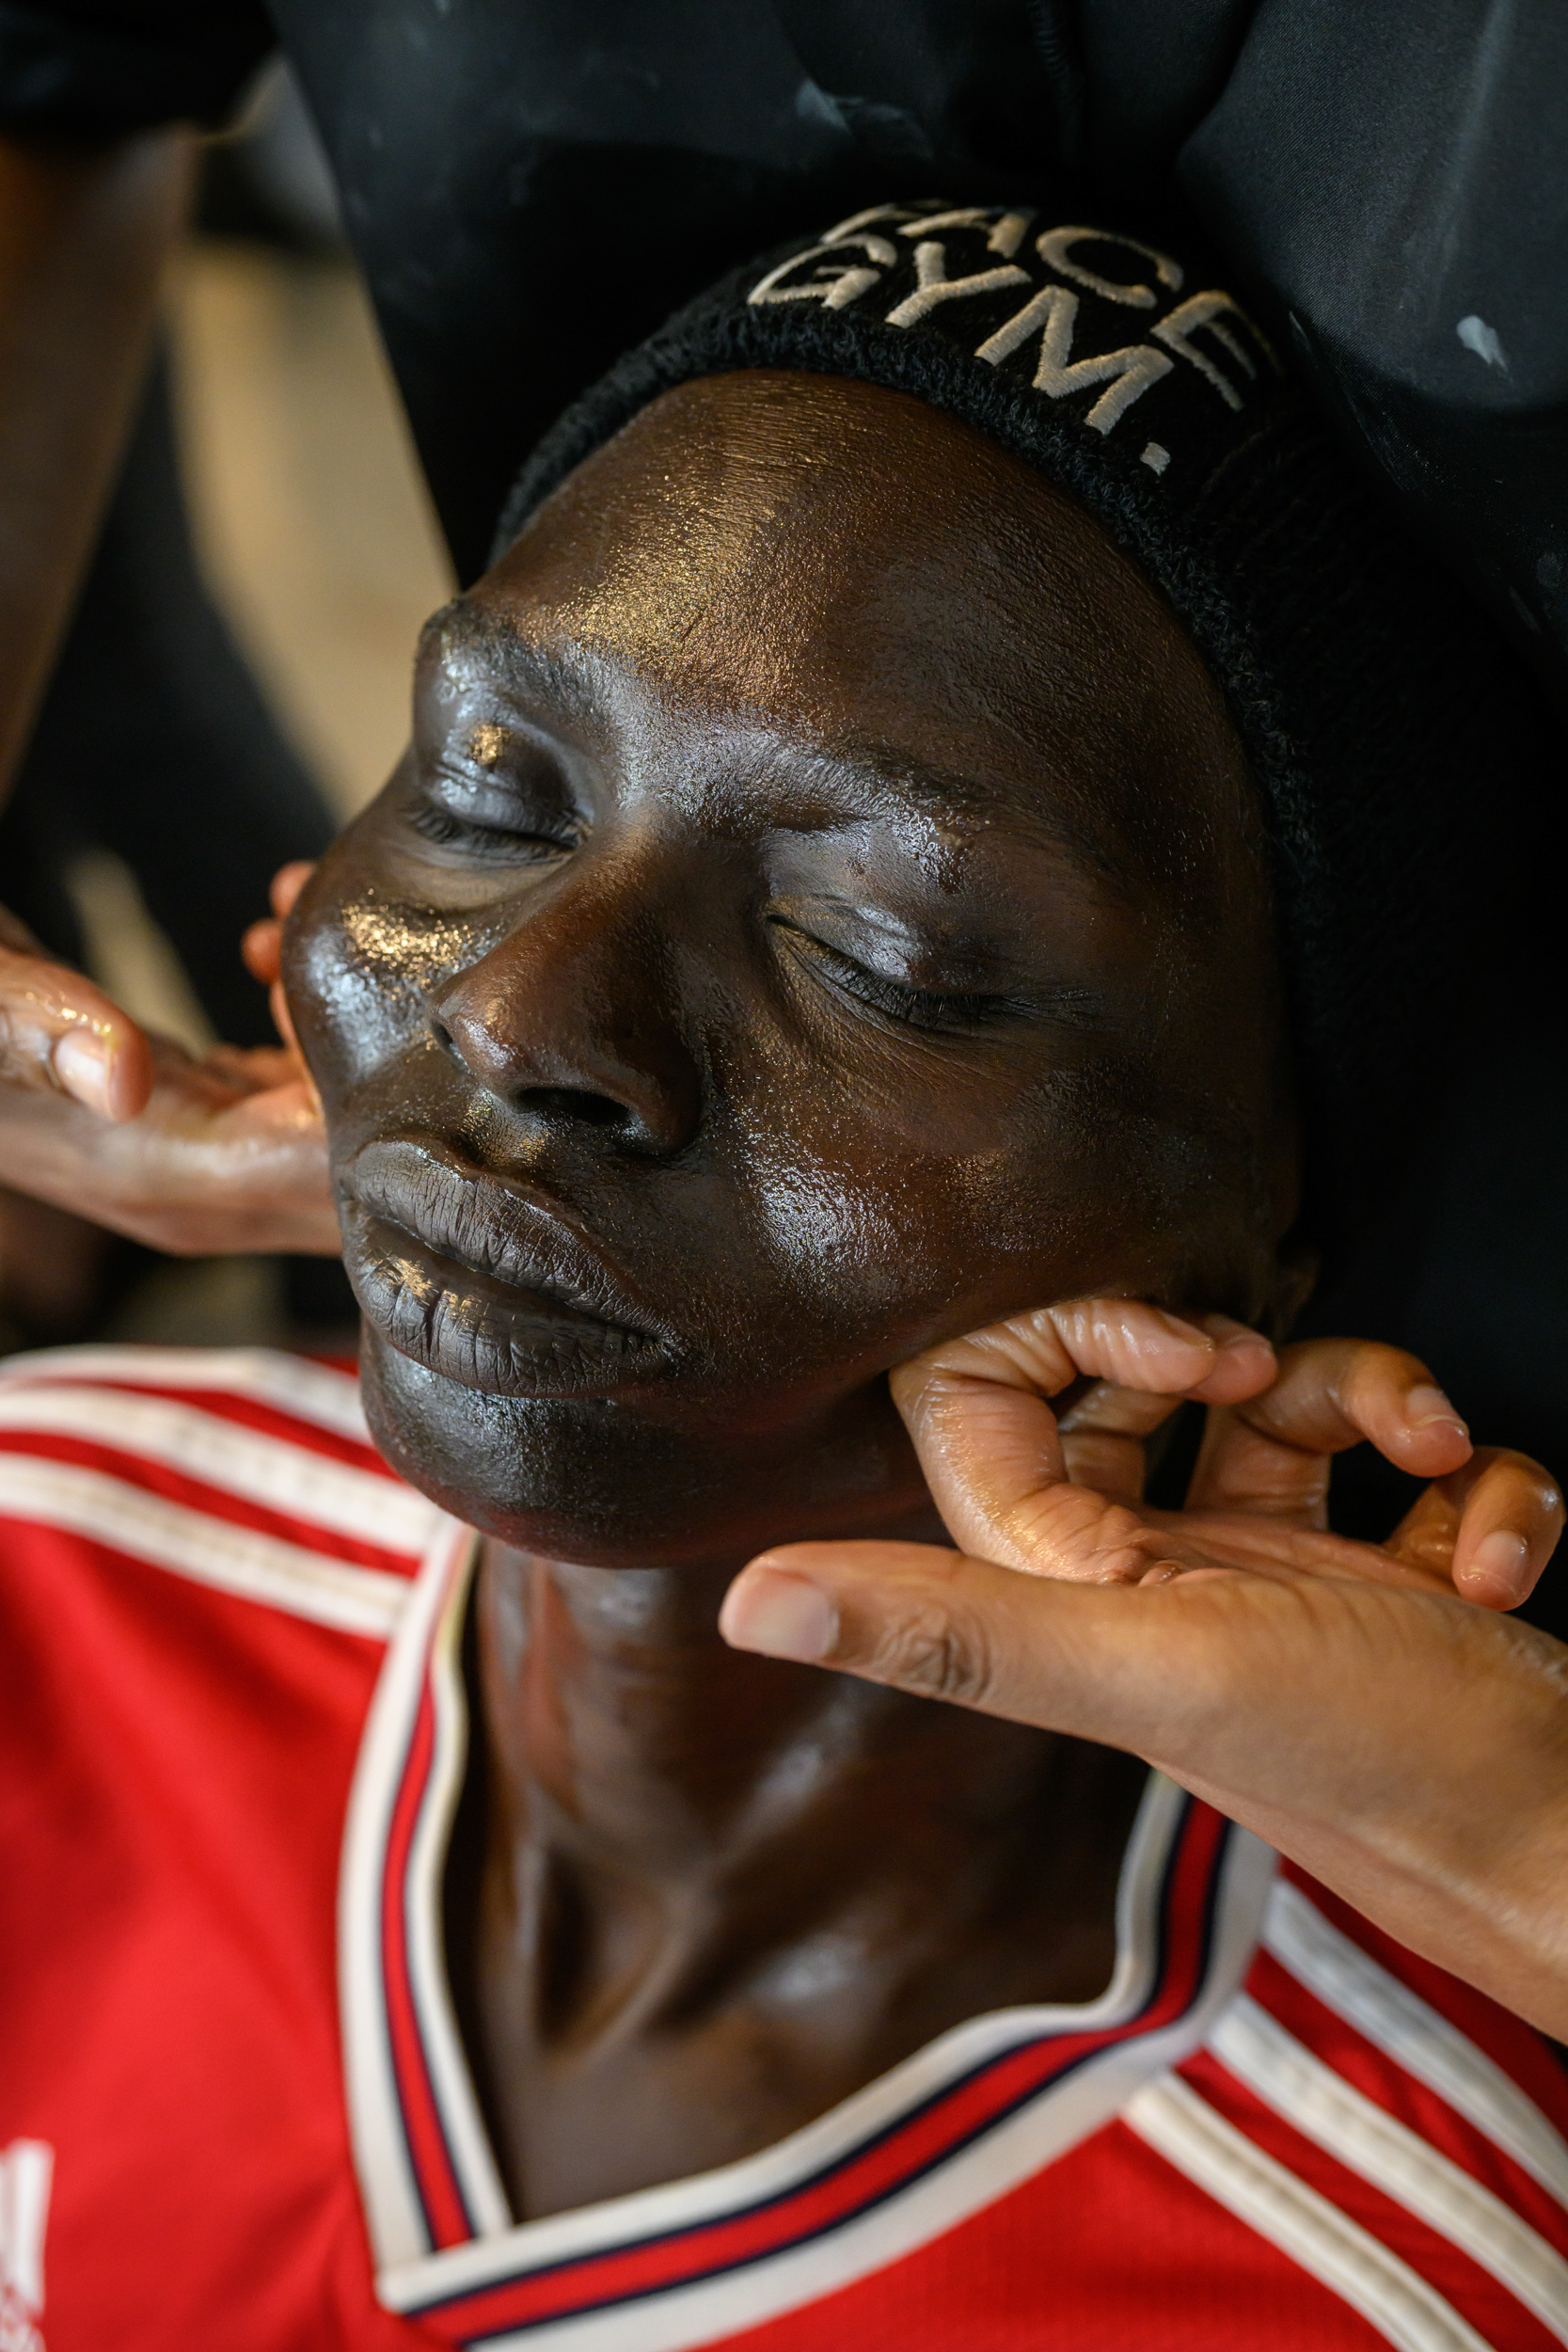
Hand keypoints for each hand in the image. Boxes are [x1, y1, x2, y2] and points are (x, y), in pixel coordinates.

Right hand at [0, 865, 337, 1254]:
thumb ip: (34, 1028)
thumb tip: (116, 1075)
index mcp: (166, 1183)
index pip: (332, 1178)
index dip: (372, 1093)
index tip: (344, 994)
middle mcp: (203, 1197)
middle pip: (368, 1178)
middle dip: (387, 1070)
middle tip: (350, 957)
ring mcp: (211, 1167)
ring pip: (347, 1138)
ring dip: (351, 1036)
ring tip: (298, 925)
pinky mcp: (211, 1122)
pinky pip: (304, 1099)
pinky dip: (311, 1028)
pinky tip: (269, 949)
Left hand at [721, 1302, 1567, 2036]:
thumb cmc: (1374, 1760)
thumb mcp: (1157, 1665)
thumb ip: (958, 1628)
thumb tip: (746, 1600)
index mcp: (1074, 1587)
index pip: (987, 1408)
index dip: (1065, 1337)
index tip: (1181, 1354)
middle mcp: (1160, 1577)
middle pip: (1149, 1391)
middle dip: (1250, 1357)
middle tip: (1279, 1380)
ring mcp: (1279, 1578)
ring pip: (1296, 1407)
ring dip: (1385, 1399)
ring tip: (1441, 1455)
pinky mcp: (1389, 1585)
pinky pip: (1413, 1471)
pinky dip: (1482, 1489)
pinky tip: (1498, 1560)